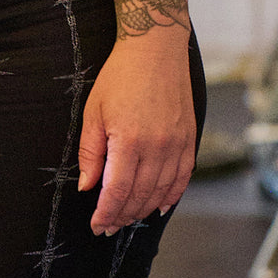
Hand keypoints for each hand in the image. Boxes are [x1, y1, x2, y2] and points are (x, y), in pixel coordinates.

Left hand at [77, 31, 196, 235]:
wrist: (154, 51)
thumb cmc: (119, 77)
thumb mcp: (93, 112)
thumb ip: (90, 153)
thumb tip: (88, 187)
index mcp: (128, 140)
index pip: (117, 191)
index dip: (106, 213)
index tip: (97, 225)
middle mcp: (157, 147)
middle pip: (140, 195)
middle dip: (122, 215)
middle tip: (109, 226)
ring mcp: (176, 145)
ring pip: (161, 191)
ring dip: (144, 209)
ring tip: (128, 218)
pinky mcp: (189, 140)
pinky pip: (182, 178)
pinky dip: (171, 196)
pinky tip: (159, 206)